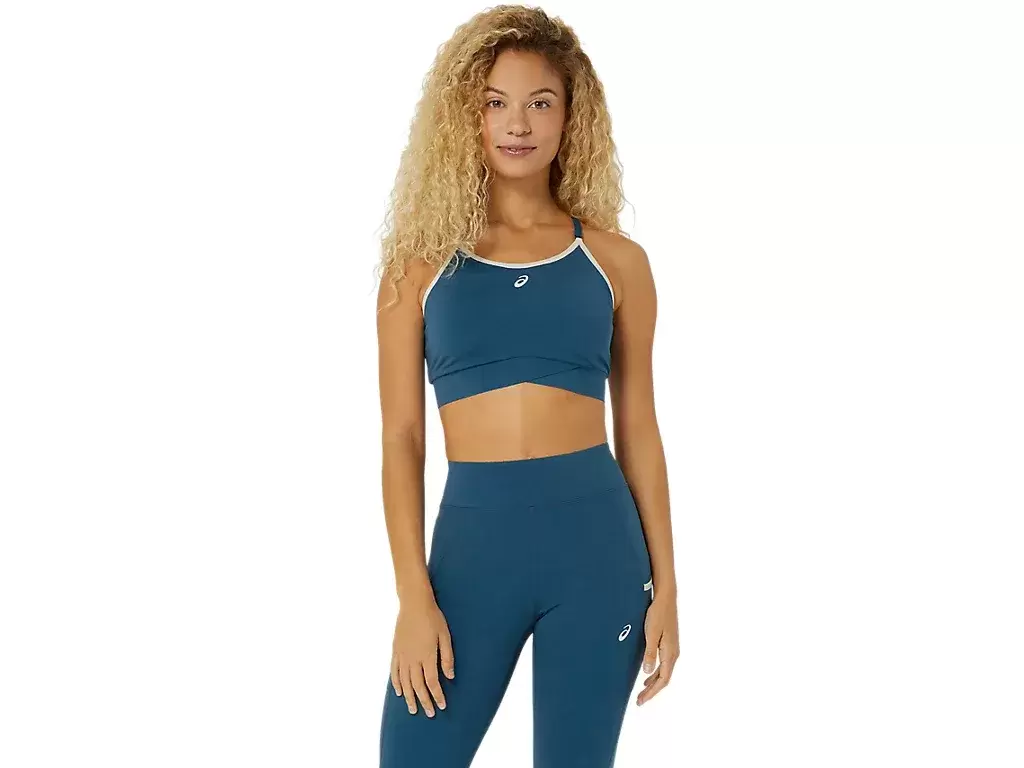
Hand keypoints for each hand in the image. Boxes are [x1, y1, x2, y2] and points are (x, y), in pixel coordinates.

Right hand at [390, 591, 454, 716]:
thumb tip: (450, 676)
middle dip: (423, 701)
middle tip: (428, 713)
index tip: (441, 706)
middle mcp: (413, 659)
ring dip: (409, 697)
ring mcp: (402, 655)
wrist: (414, 603)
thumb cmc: (433, 618)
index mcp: (427, 656)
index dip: (437, 696)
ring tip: (412, 709)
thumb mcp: (445, 636)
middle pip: (417, 686)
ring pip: (405, 682)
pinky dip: (396, 683)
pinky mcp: (396, 650)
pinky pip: (394, 671)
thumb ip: (447, 657)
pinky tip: (399, 692)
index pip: (432, 683)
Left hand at [637, 590, 678, 705]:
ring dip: (653, 682)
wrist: (665, 598)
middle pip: (664, 679)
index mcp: (670, 653)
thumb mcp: (651, 634)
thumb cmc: (658, 614)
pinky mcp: (669, 643)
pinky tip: (648, 673)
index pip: (662, 680)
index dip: (652, 692)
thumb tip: (647, 672)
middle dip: (652, 691)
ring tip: (642, 691)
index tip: (641, 701)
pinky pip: (663, 663)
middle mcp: (674, 653)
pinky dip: (655, 672)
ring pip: (664, 672)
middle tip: (639, 700)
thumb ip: (649, 653)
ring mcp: (672, 648)